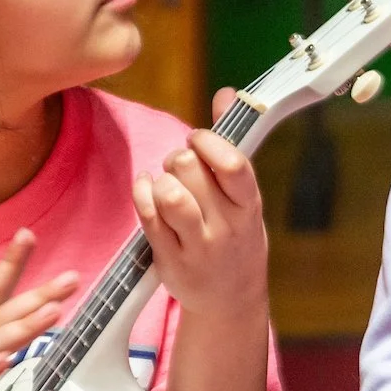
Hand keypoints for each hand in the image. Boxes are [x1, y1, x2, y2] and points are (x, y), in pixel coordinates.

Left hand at [133, 88, 268, 321]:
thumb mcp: (244, 193)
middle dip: (178, 158)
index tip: (198, 140)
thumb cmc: (235, 234)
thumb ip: (232, 142)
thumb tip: (226, 93)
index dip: (208, 142)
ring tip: (166, 184)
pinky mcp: (170, 260)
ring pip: (168, 193)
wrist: (230, 298)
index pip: (233, 164)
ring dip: (160, 179)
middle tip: (181, 168)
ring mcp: (198, 247)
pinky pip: (147, 216)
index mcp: (249, 205)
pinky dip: (142, 193)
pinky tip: (147, 190)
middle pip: (190, 169)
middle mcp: (226, 227)